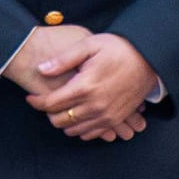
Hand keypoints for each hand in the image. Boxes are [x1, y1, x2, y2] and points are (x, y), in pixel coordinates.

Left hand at [23, 32, 159, 142]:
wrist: (148, 59)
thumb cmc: (118, 48)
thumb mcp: (89, 45)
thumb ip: (63, 59)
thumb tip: (41, 69)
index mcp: (85, 86)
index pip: (51, 103)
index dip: (36, 102)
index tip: (31, 98)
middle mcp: (95, 105)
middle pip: (59, 120)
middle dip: (48, 113)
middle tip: (47, 101)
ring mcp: (106, 115)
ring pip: (73, 130)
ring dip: (63, 121)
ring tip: (62, 108)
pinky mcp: (115, 119)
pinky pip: (90, 134)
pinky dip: (79, 128)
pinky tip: (78, 115)